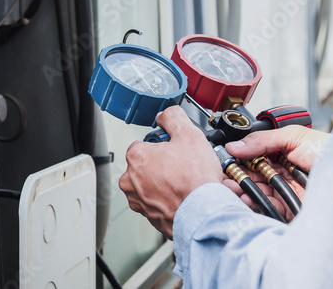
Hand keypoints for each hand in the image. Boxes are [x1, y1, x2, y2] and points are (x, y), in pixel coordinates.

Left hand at [118, 106, 223, 238]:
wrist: (202, 212)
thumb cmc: (194, 179)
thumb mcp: (189, 134)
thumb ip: (173, 118)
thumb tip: (166, 114)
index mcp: (136, 157)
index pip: (143, 144)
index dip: (162, 145)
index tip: (175, 150)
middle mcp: (130, 180)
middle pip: (146, 165)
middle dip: (162, 165)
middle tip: (182, 167)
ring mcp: (138, 200)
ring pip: (150, 185)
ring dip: (164, 183)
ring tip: (183, 183)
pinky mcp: (148, 216)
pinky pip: (157, 203)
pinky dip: (167, 200)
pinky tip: (182, 197)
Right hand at [221, 126, 330, 217]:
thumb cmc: (332, 152)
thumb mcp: (295, 136)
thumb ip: (262, 140)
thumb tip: (234, 145)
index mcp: (284, 152)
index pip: (254, 157)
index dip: (238, 160)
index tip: (224, 162)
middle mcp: (284, 172)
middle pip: (253, 176)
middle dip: (237, 177)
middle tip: (223, 178)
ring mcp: (288, 191)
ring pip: (258, 192)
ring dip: (243, 191)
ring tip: (232, 189)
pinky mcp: (292, 209)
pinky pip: (269, 208)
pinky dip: (256, 205)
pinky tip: (246, 199)